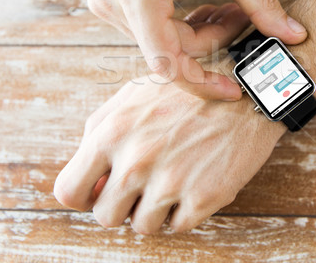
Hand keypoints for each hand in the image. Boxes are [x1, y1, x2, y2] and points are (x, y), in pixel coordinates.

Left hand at [53, 71, 286, 233]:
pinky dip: (185, 211)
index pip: (69, 191)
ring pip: (143, 226)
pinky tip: (195, 182)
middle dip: (122, 205)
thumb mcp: (133, 98)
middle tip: (144, 187)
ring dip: (155, 210)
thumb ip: (101, 135)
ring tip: (174, 180)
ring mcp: (170, 181)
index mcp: (111, 133)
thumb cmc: (187, 92)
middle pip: (105, 217)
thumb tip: (91, 179)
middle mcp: (136, 160)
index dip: (84, 197)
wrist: (247, 89)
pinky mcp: (203, 196)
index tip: (100, 193)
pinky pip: (179, 226)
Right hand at [86, 0, 306, 99]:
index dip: (201, 83)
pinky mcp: (112, 3)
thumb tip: (291, 35)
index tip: (232, 89)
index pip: (166, 63)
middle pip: (171, 51)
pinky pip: (153, 30)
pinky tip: (203, 7)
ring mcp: (107, 6)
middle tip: (242, 20)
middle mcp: (112, 5)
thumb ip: (259, 1)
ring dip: (199, 33)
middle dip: (212, 42)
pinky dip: (182, 25)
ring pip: (164, 43)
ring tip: (228, 8)